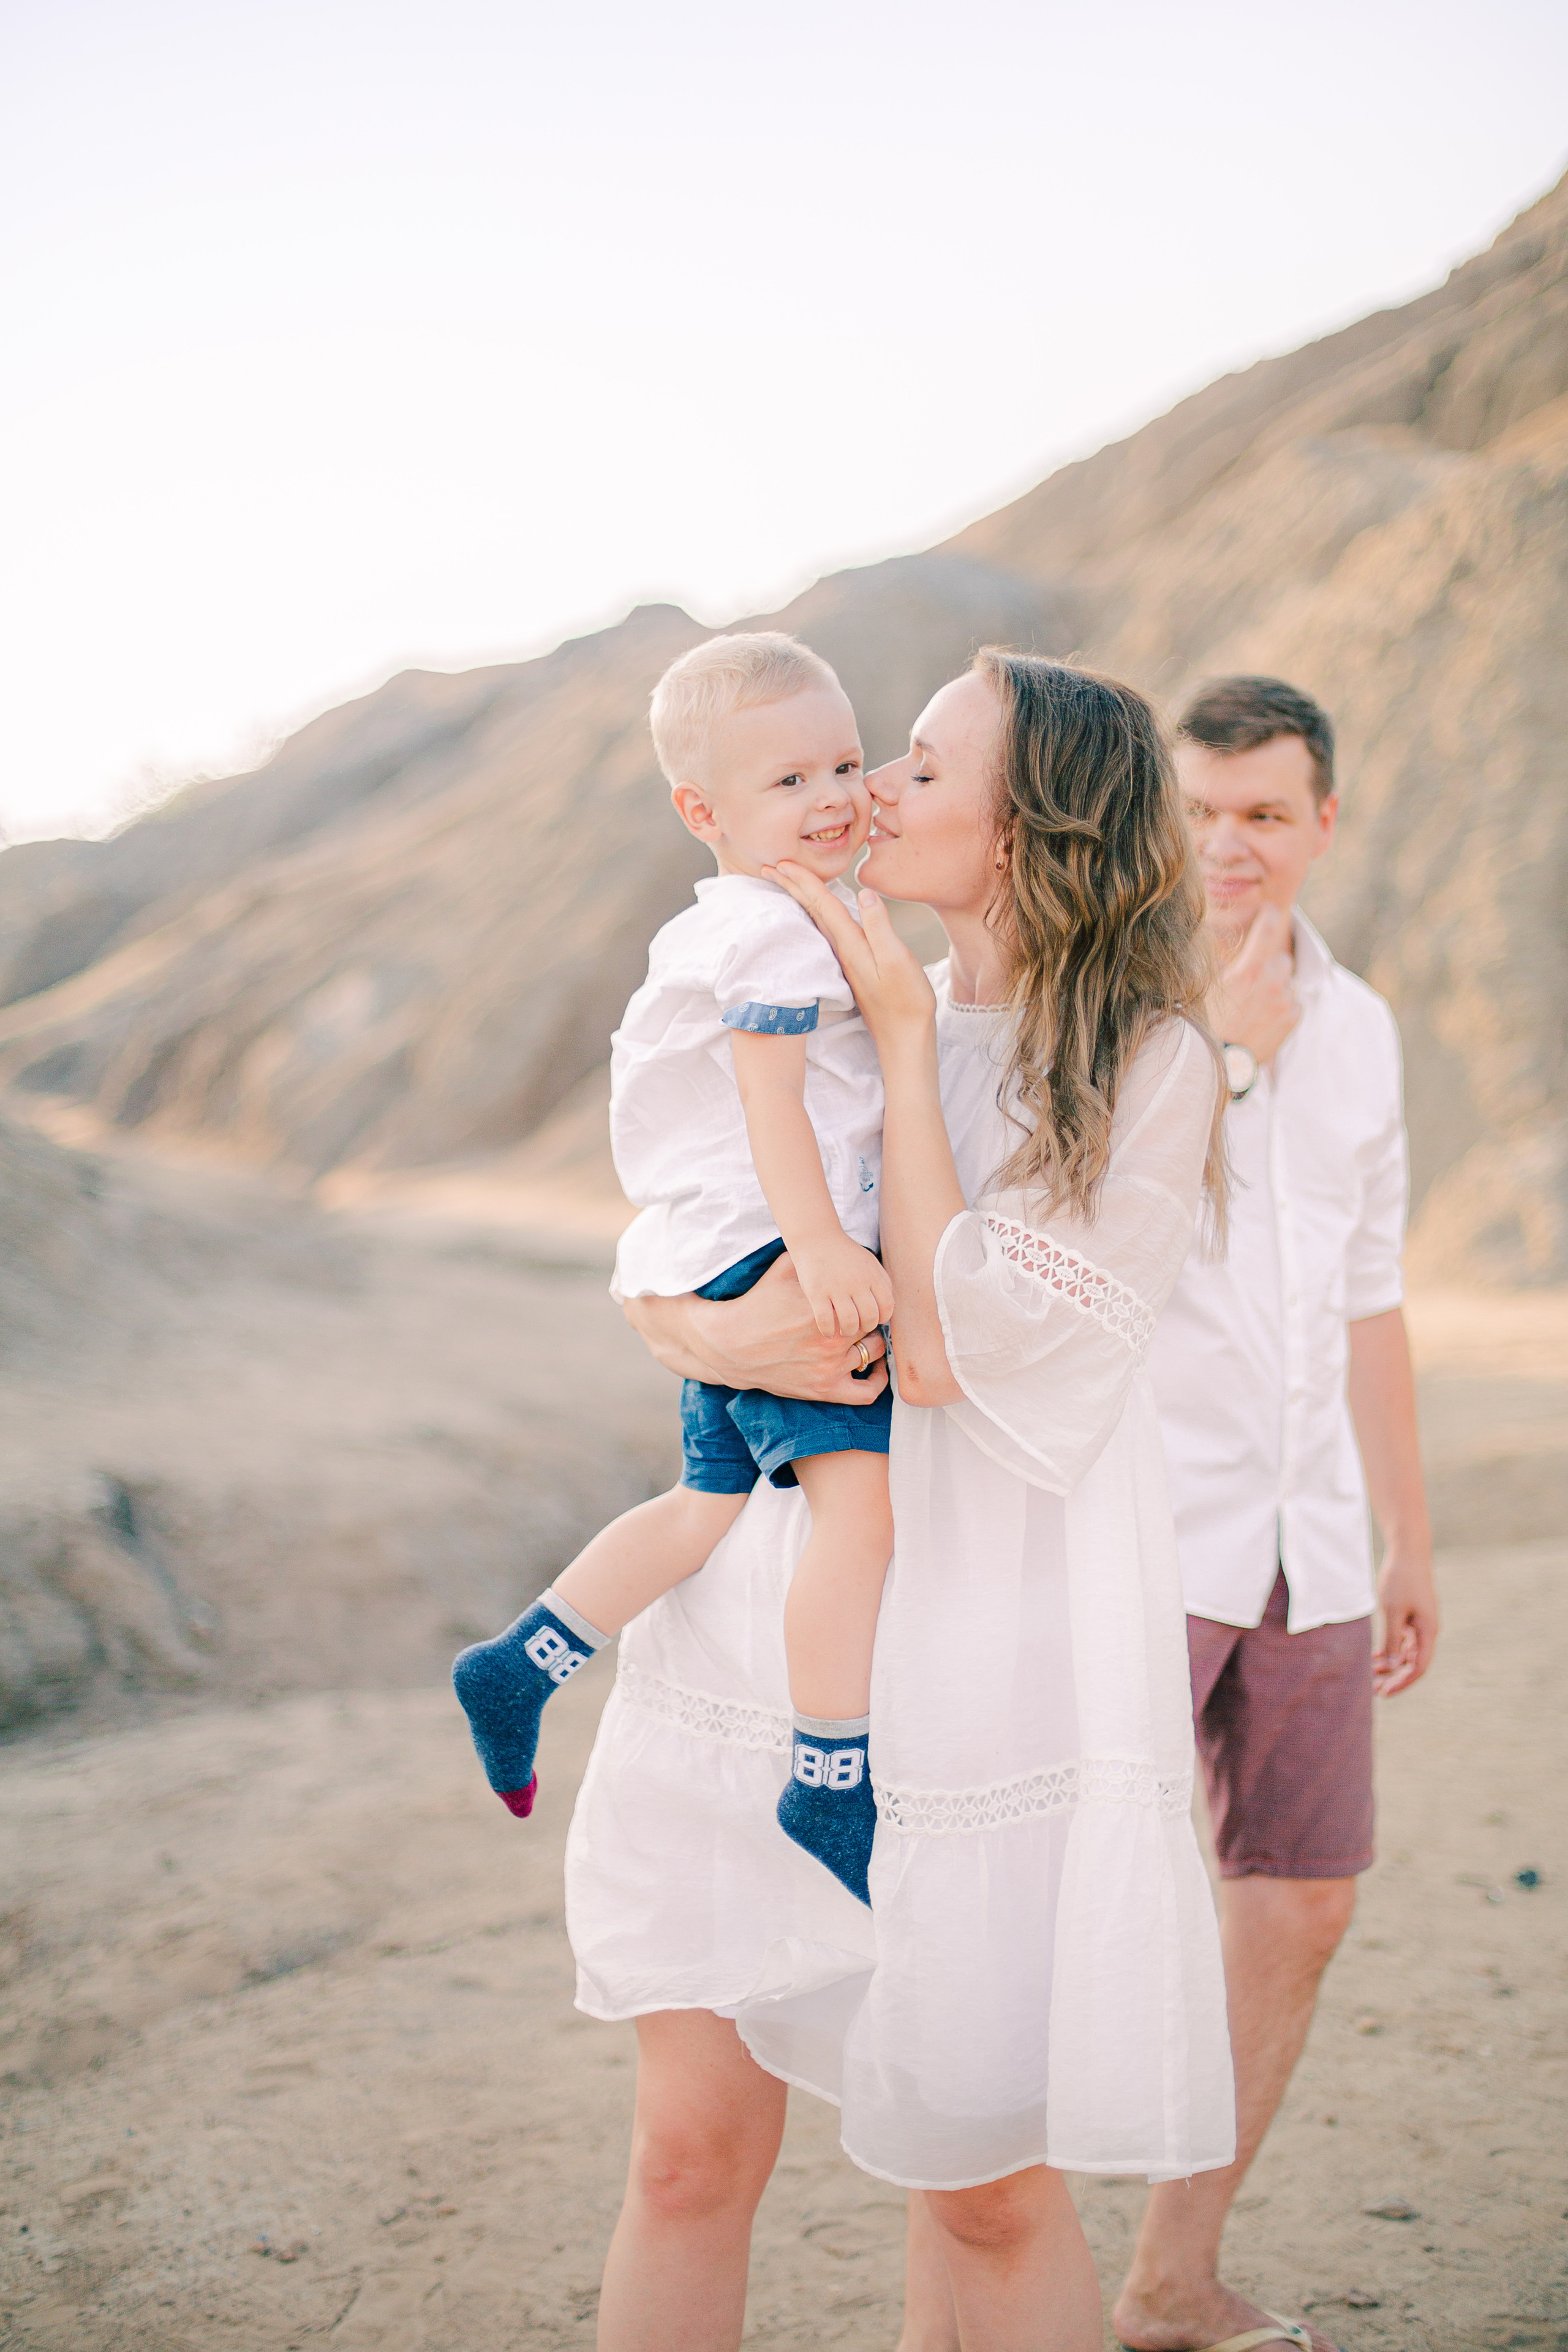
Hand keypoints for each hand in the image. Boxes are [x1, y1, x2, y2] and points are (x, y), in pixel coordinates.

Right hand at [623, 1252, 887, 1403]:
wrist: (732, 1345)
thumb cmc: (758, 1304)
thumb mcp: (782, 1270)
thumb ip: (809, 1257)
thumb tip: (827, 1237)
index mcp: (824, 1310)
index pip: (866, 1302)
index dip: (866, 1298)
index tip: (861, 1296)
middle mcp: (830, 1341)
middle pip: (872, 1327)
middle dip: (870, 1319)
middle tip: (864, 1315)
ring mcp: (828, 1368)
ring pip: (872, 1355)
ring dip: (873, 1345)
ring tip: (867, 1337)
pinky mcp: (823, 1389)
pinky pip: (866, 1393)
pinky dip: (877, 1381)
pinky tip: (874, 1368)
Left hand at [763, 866, 936, 1051]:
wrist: (904, 1039)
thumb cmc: (907, 1001)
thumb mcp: (898, 961)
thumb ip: (880, 928)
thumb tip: (864, 894)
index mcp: (851, 945)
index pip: (822, 905)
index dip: (804, 881)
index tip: (782, 862)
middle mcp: (842, 952)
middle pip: (812, 912)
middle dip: (791, 887)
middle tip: (768, 867)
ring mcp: (846, 962)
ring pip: (816, 923)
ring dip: (800, 901)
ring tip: (785, 884)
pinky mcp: (853, 969)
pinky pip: (827, 935)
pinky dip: (816, 918)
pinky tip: (816, 917)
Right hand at [790, 1235, 894, 1339]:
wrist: (816, 1238)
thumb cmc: (844, 1254)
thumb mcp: (870, 1263)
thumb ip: (882, 1283)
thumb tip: (890, 1307)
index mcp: (872, 1276)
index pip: (886, 1307)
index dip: (881, 1318)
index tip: (872, 1318)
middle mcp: (857, 1282)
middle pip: (869, 1317)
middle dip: (864, 1327)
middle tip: (857, 1326)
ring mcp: (836, 1288)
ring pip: (849, 1322)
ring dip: (848, 1332)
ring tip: (843, 1330)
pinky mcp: (816, 1292)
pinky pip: (825, 1320)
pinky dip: (828, 1331)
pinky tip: (828, 1331)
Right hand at [1210, 904, 1298, 1064]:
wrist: (1214, 1064)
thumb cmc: (1202, 1024)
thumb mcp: (1204, 987)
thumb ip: (1220, 963)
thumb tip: (1223, 948)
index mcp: (1249, 971)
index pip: (1267, 928)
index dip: (1267, 915)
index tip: (1267, 911)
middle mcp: (1272, 984)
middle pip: (1282, 958)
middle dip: (1270, 963)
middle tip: (1252, 977)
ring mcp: (1284, 1003)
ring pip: (1287, 982)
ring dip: (1276, 986)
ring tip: (1254, 1003)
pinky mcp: (1290, 1021)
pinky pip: (1294, 1003)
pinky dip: (1283, 1006)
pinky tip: (1264, 1016)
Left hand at [1372, 1542, 1439, 1696]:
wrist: (1408, 1552)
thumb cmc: (1400, 1579)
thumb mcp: (1392, 1611)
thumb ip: (1393, 1639)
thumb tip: (1393, 1666)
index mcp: (1428, 1631)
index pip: (1419, 1667)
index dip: (1403, 1682)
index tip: (1384, 1692)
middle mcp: (1428, 1630)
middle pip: (1413, 1663)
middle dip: (1395, 1677)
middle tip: (1375, 1690)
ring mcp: (1421, 1623)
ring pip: (1407, 1653)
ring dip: (1392, 1665)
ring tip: (1371, 1675)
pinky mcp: (1413, 1616)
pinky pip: (1404, 1640)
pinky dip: (1391, 1649)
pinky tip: (1376, 1656)